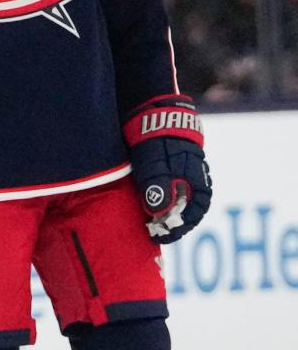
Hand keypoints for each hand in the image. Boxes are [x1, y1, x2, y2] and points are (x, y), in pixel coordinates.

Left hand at [123, 96, 211, 243]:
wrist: (154, 113)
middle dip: (174, 222)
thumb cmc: (157, 142)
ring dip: (169, 210)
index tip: (162, 236)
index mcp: (197, 182)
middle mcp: (195, 178)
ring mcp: (185, 170)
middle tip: (156, 232)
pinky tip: (151, 202)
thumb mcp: (155, 168)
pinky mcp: (172, 164)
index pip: (194, 214)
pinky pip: (172, 186)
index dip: (179, 228)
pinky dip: (164, 198)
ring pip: (181, 197)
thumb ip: (159, 191)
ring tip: (153, 221)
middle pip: (188, 208)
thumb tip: (160, 215)